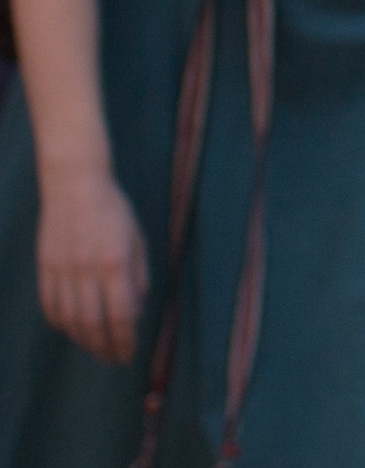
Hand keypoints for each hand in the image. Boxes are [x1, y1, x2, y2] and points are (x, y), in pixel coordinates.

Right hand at [36, 161, 141, 363]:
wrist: (75, 186)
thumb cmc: (114, 210)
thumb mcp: (138, 239)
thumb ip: (139, 276)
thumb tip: (135, 312)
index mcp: (115, 262)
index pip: (120, 314)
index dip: (124, 339)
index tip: (129, 354)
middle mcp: (86, 270)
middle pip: (92, 322)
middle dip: (104, 346)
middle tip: (113, 359)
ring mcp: (61, 271)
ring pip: (68, 319)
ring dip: (82, 340)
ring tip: (95, 349)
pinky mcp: (44, 268)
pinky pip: (49, 306)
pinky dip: (60, 324)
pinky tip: (71, 330)